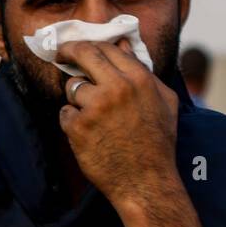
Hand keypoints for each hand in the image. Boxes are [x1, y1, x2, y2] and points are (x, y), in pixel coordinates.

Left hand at [55, 39, 179, 204]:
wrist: (146, 181)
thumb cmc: (158, 142)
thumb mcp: (164, 101)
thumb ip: (145, 72)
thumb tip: (125, 46)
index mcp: (139, 79)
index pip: (107, 47)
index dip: (90, 45)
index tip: (79, 48)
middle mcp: (117, 88)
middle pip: (83, 54)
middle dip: (68, 51)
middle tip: (61, 54)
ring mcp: (95, 107)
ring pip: (72, 87)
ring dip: (78, 98)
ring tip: (94, 117)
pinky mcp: (78, 127)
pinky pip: (66, 113)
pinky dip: (73, 122)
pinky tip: (90, 135)